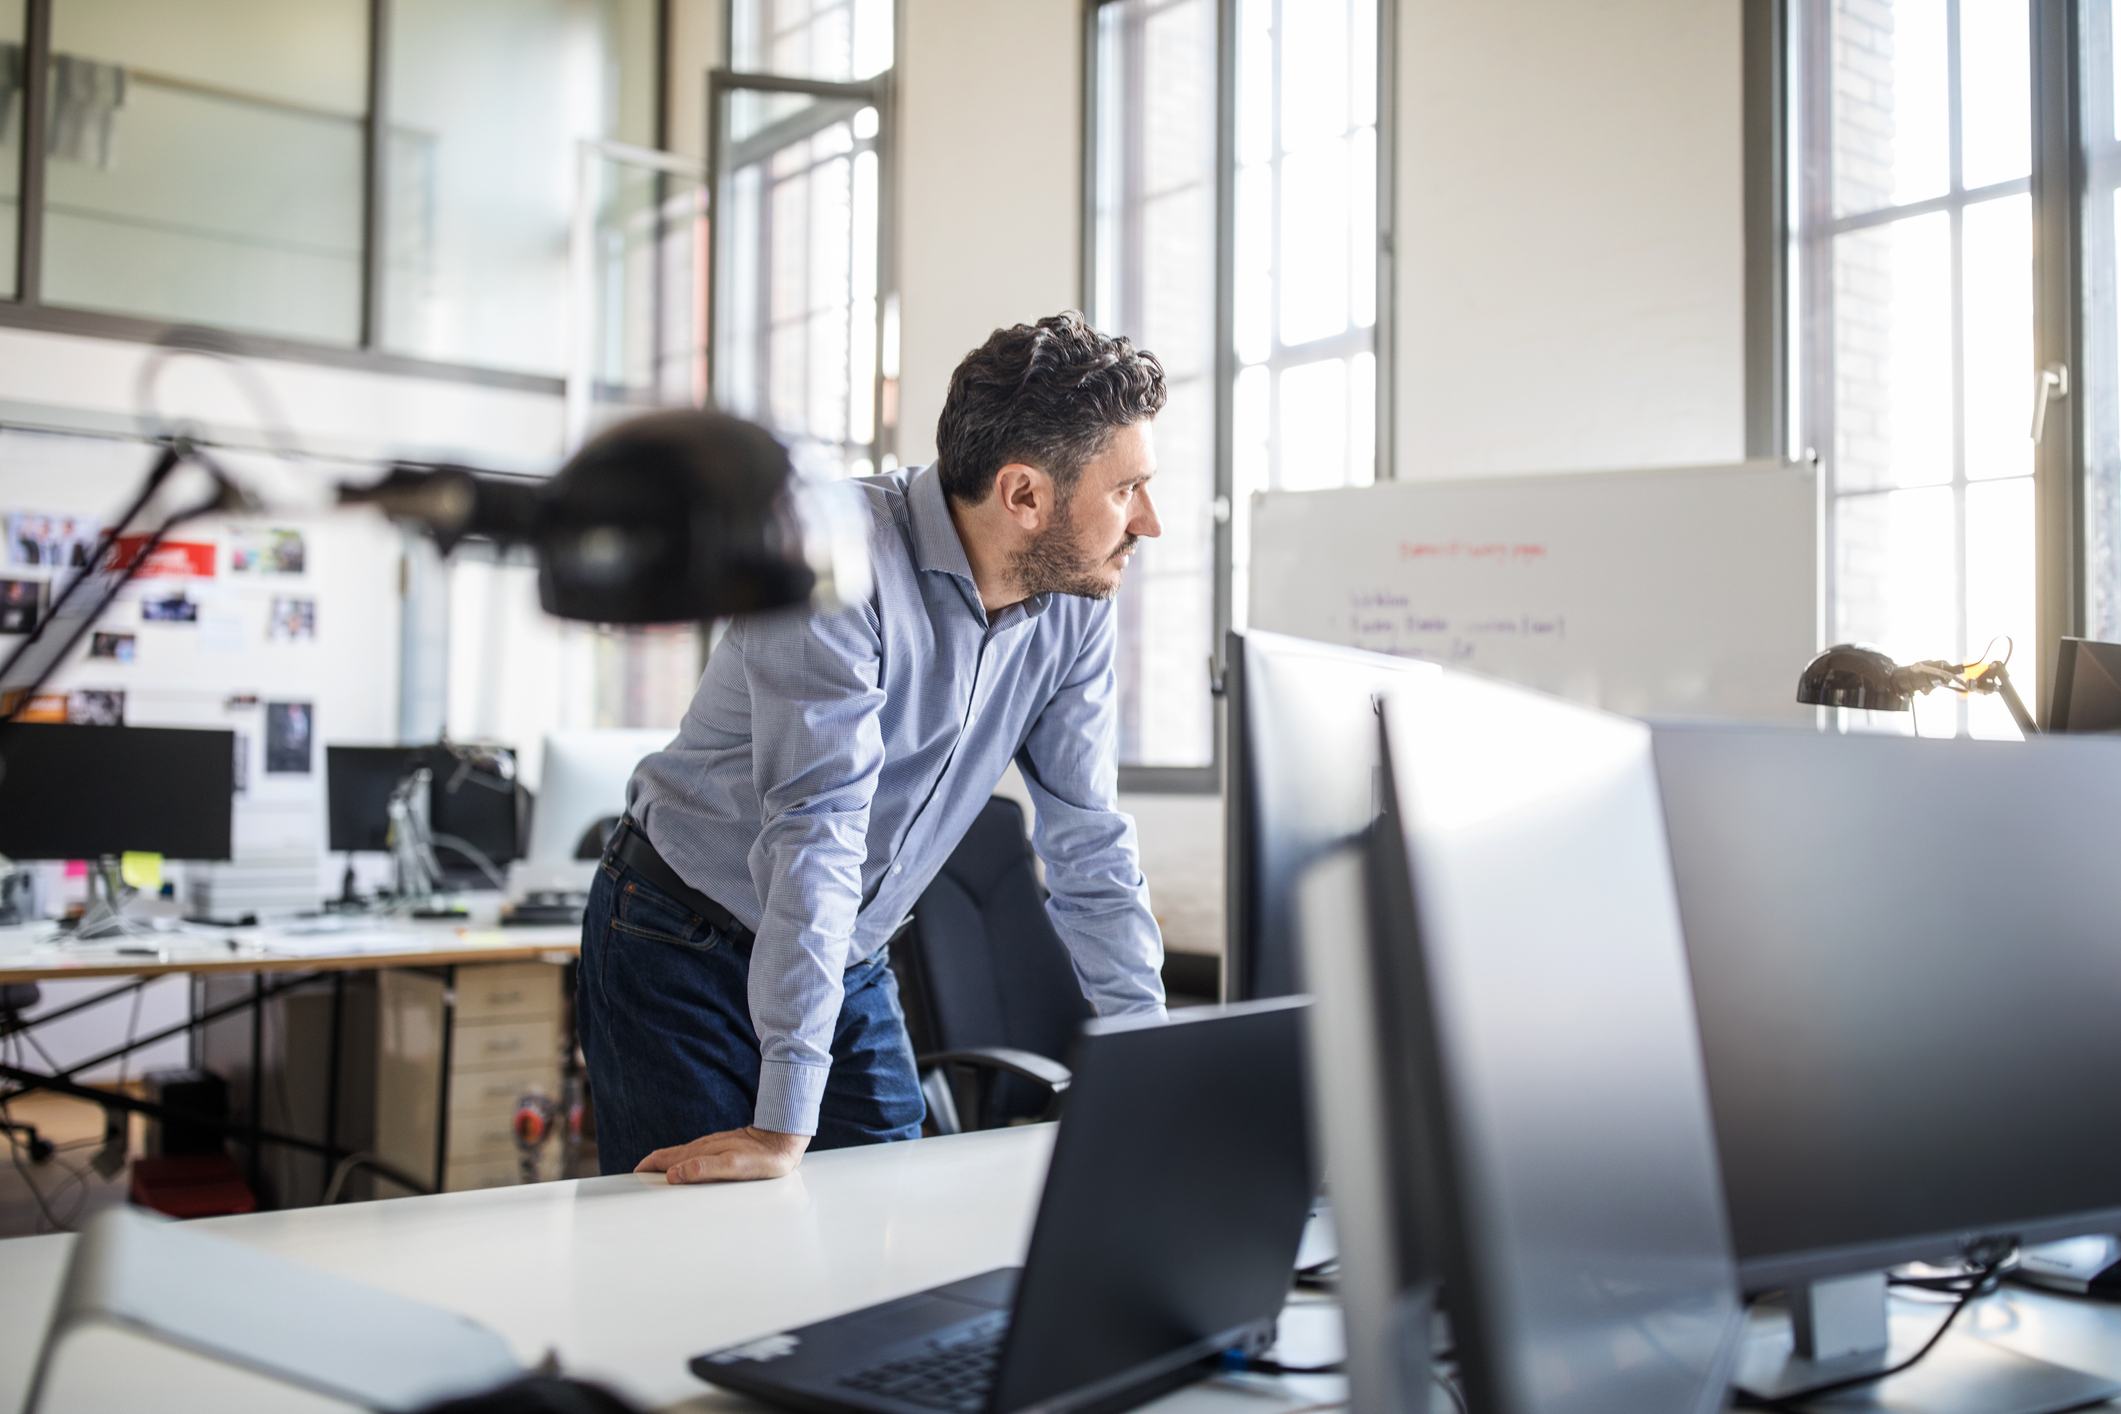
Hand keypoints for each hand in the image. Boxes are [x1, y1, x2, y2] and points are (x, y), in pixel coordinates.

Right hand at [635, 1126, 810, 1183]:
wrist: (783, 1140)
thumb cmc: (762, 1158)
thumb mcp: (734, 1167)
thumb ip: (704, 1169)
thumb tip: (673, 1174)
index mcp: (699, 1152)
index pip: (663, 1159)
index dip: (646, 1168)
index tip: (631, 1181)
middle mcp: (702, 1147)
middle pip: (667, 1158)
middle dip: (649, 1169)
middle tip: (635, 1185)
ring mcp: (710, 1148)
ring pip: (679, 1158)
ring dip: (662, 1168)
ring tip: (652, 1182)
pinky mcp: (720, 1150)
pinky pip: (692, 1158)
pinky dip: (679, 1166)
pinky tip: (682, 1173)